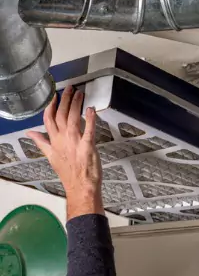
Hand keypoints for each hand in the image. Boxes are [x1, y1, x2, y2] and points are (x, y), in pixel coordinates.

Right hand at [27, 85, 103, 220]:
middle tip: (70, 88)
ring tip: (80, 93)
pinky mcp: (88, 146)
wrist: (80, 187)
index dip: (51, 105)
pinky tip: (92, 109)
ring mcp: (75, 142)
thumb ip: (41, 142)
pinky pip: (89, 129)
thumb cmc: (68, 173)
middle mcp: (63, 140)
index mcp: (53, 141)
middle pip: (61, 115)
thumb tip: (30, 133)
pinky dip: (91, 118)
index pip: (48, 119)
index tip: (54, 95)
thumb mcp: (51, 157)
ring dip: (76, 104)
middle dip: (65, 99)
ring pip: (73, 118)